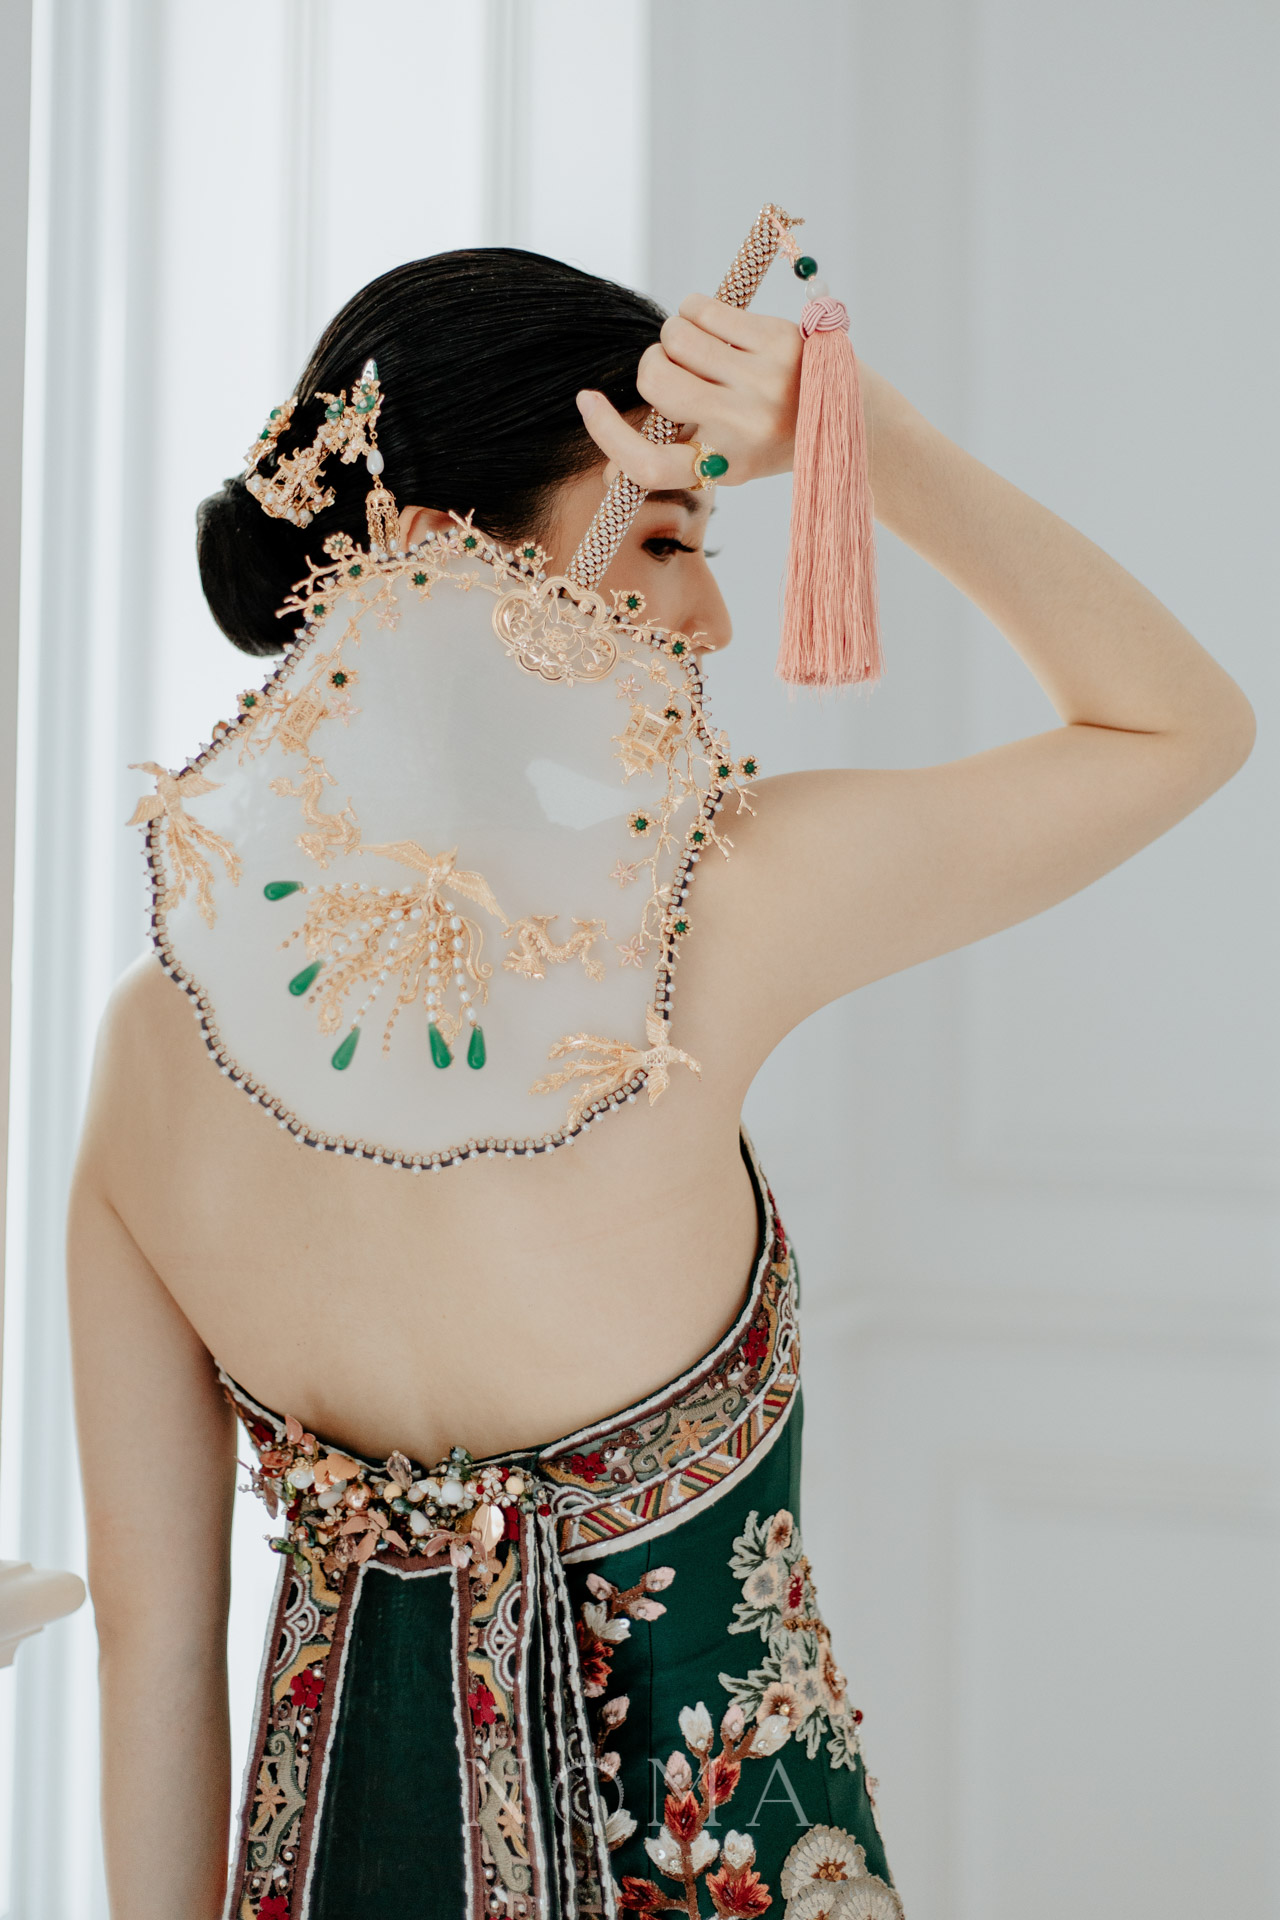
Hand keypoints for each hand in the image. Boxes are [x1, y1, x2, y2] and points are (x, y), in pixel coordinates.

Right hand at [575, 293, 802, 490]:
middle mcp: (745, 428)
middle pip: (654, 380)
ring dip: (678, 335)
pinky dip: (696, 310)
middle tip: (678, 367)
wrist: (852, 415)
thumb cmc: (773, 436)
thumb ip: (674, 461)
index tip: (588, 403)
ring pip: (675, 336)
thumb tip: (608, 479)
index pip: (648, 465)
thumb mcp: (728, 460)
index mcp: (725, 467)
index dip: (607, 435)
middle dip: (653, 364)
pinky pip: (701, 308)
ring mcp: (764, 382)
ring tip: (708, 348)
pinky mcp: (778, 340)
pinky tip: (720, 324)